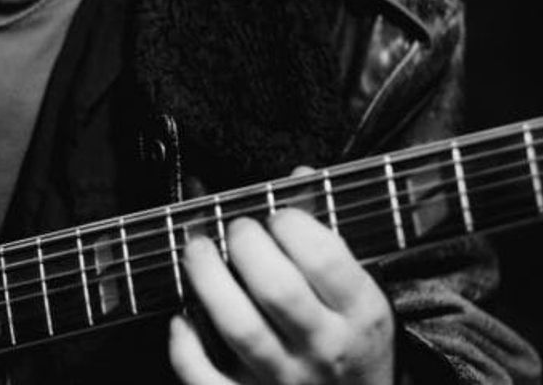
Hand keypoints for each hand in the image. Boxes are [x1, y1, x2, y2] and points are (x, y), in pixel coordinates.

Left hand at [169, 181, 394, 383]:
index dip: (293, 224)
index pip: (325, 259)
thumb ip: (327, 237)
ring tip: (197, 250)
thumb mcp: (359, 294)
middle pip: (277, 289)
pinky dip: (185, 346)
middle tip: (236, 228)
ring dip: (208, 280)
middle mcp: (325, 347)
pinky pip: (207, 377)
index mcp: (359, 313)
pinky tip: (183, 317)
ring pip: (239, 327)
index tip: (277, 214)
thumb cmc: (353, 345)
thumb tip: (297, 178)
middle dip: (246, 244)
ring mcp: (285, 379)